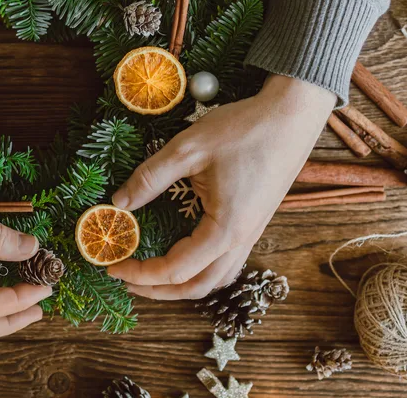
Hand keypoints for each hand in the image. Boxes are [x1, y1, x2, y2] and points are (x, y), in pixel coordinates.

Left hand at [108, 74, 335, 298]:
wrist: (292, 115)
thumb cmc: (243, 128)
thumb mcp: (187, 148)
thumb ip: (150, 177)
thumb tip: (119, 202)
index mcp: (225, 229)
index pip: (176, 269)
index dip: (141, 273)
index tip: (114, 267)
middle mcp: (242, 240)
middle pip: (198, 287)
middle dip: (159, 290)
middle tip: (126, 279)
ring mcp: (252, 234)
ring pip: (216, 279)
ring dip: (181, 285)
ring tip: (150, 275)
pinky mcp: (255, 223)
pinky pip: (227, 262)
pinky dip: (201, 271)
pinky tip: (184, 256)